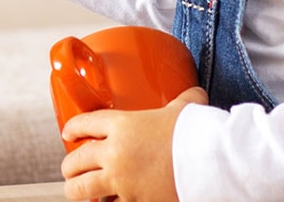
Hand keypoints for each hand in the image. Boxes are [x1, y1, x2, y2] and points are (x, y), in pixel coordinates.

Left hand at [59, 86, 207, 201]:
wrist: (214, 164)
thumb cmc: (199, 134)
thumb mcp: (186, 111)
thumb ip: (183, 101)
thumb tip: (195, 94)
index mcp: (122, 125)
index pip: (84, 123)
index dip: (72, 128)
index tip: (69, 132)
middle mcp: (115, 154)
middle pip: (75, 160)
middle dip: (69, 165)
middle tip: (71, 167)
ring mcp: (122, 182)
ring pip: (82, 189)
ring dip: (76, 189)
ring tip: (76, 190)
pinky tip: (109, 201)